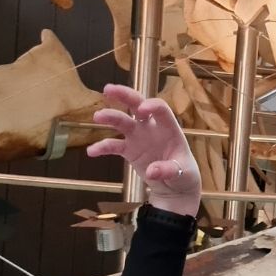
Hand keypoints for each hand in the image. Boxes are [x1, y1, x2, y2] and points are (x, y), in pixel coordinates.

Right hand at [86, 84, 201, 216]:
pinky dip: (103, 147)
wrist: (175, 186)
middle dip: (124, 95)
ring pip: (122, 121)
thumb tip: (152, 171)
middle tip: (108, 89)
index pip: (161, 110)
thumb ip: (169, 170)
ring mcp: (139, 137)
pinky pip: (114, 146)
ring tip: (97, 116)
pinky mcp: (129, 150)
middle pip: (137, 105)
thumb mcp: (183, 174)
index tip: (142, 110)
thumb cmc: (184, 174)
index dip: (152, 106)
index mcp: (169, 128)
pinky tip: (91, 151)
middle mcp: (152, 128)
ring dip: (110, 116)